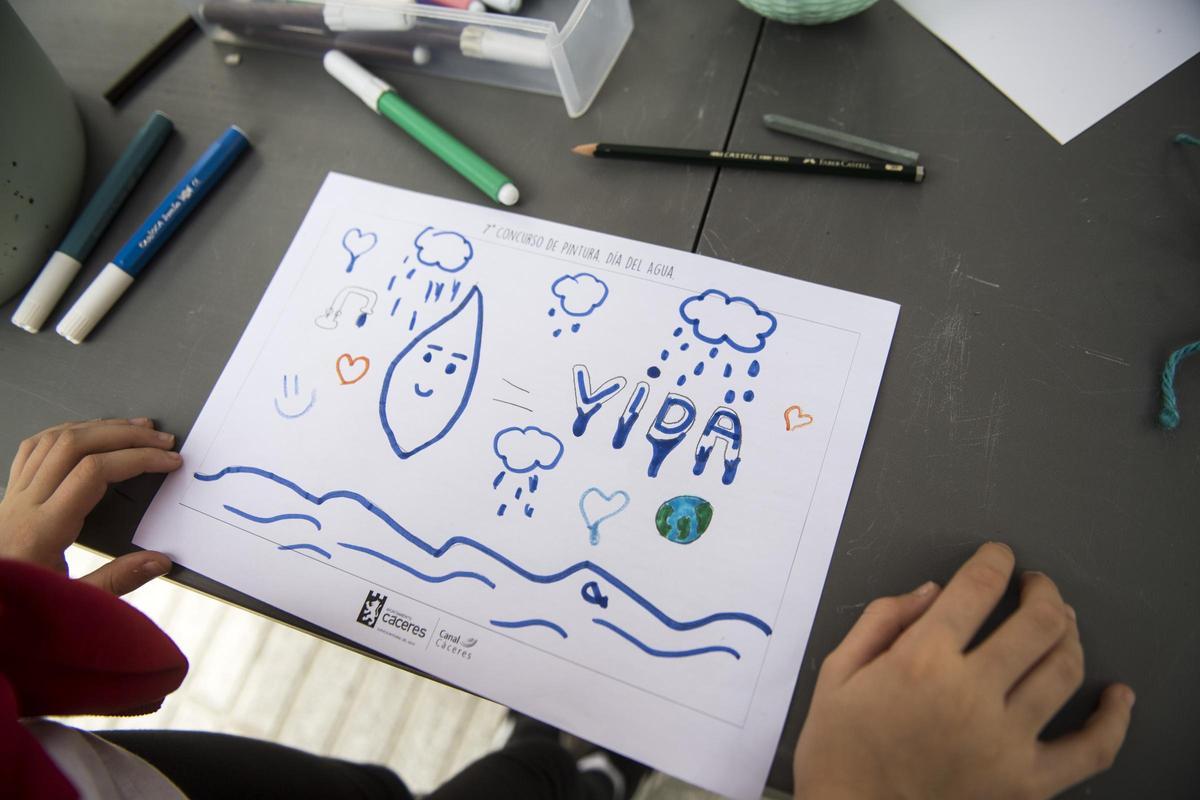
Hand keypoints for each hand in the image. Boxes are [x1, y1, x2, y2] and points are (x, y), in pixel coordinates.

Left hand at [0, 418, 182, 595]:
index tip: (170, 462)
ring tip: (136, 428)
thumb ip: (116, 581)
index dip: (137, 460)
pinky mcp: (12, 494)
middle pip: (75, 446)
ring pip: (54, 440)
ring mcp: (15, 494)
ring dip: (99, 428)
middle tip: (162, 440)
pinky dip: (66, 432)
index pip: (93, 473)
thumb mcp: (72, 601)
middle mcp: (25, 503)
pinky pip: (33, 447)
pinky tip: (89, 432)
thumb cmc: (22, 601)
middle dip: (126, 436)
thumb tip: (161, 560)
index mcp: (43, 529)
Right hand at [793, 542, 1133, 799]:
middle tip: (1035, 585)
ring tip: (1060, 624)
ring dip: (1070, 633)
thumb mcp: (837, 672)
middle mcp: (971, 694)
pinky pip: (1090, 749)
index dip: (995, 560)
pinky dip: (1113, 719)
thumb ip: (881, 621)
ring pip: (1064, 669)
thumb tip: (933, 592)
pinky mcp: (1026, 783)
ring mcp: (1006, 740)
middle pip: (1037, 622)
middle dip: (1042, 590)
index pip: (977, 587)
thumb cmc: (837, 750)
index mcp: (921, 661)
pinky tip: (1118, 696)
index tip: (999, 556)